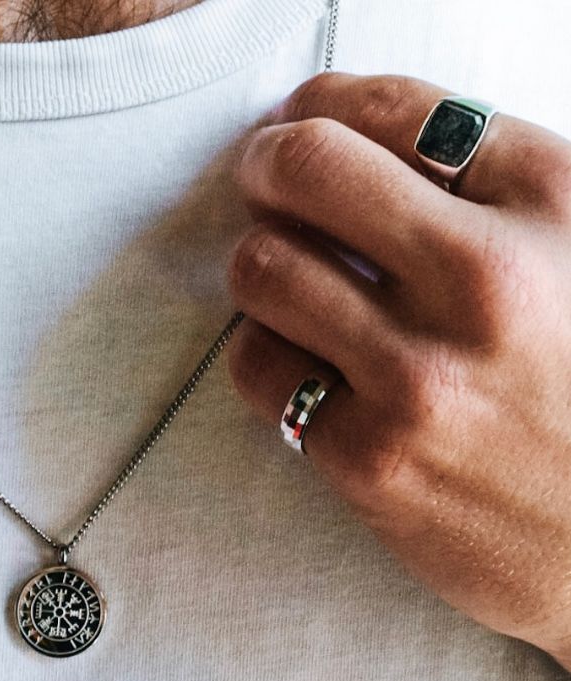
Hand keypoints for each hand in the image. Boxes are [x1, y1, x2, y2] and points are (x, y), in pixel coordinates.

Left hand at [226, 72, 570, 668]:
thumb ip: (499, 191)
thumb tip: (369, 140)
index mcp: (554, 206)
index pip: (398, 110)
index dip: (323, 105)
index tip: (300, 120)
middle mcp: (484, 280)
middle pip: (307, 171)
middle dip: (265, 166)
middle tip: (265, 184)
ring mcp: (419, 375)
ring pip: (262, 268)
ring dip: (259, 264)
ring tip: (286, 282)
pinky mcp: (369, 458)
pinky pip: (257, 368)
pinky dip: (263, 350)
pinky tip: (297, 358)